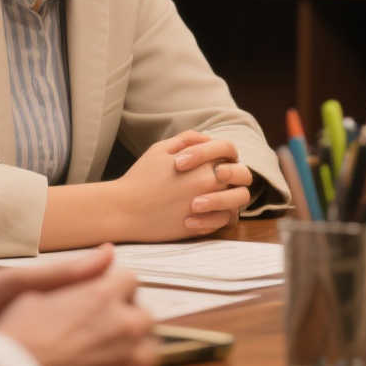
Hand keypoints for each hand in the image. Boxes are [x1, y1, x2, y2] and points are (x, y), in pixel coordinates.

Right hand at [0, 247, 154, 365]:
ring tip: (100, 362)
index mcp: (104, 297)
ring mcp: (131, 362)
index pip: (130, 280)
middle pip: (143, 317)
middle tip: (100, 336)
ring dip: (130, 354)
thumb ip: (78, 274)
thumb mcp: (37, 294)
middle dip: (126, 323)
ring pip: (147, 352)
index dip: (116, 289)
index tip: (106, 301)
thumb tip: (107, 252)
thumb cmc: (18, 343)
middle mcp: (125, 326)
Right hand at [109, 131, 253, 240]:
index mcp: (201, 162)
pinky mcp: (202, 226)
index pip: (229, 150)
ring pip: (239, 199)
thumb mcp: (160, 150)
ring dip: (232, 196)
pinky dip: (221, 215)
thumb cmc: (140, 178)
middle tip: (221, 179)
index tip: (216, 159)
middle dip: (236, 175)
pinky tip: (205, 213)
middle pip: (241, 175)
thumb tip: (207, 139)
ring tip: (216, 196)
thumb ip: (187, 139)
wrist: (124, 210)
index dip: (225, 153)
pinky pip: (225, 220)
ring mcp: (208, 205)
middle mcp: (209, 182)